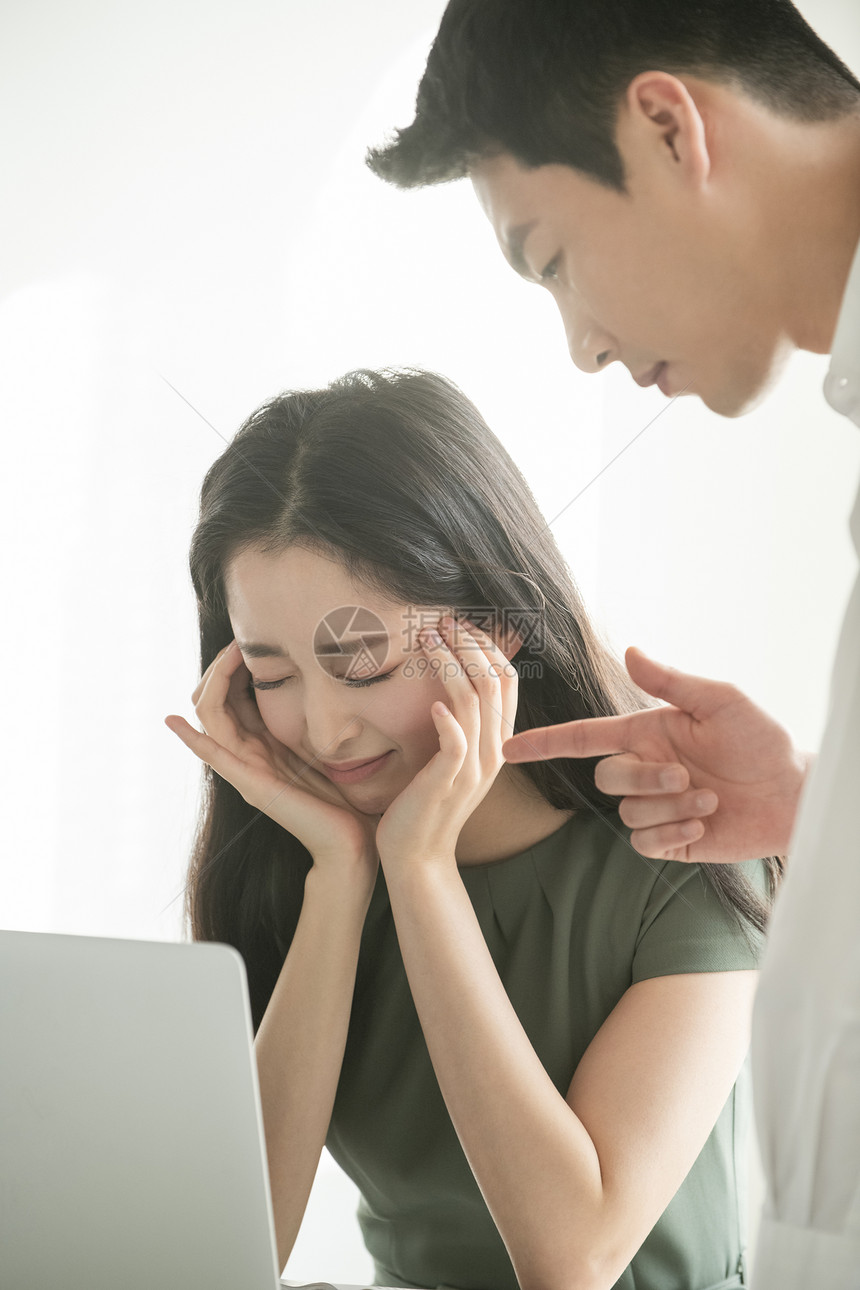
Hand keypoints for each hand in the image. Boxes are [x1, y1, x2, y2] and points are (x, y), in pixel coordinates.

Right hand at [165, 641, 377, 883]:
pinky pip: (215, 758)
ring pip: (210, 718)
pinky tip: (175, 723)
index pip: (231, 692)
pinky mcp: (253, 787)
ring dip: (214, 682)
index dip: (232, 663)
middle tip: (237, 640)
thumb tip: (323, 676)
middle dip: (220, 665)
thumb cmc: (345, 794)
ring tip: (230, 655)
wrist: (353, 839)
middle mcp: (247, 753)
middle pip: (213, 699)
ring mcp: (246, 770)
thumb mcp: (324, 742)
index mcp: (261, 741)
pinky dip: (192, 741)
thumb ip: (312, 717)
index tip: (248, 636)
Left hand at [375, 617, 518, 869]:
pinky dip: (447, 719)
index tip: (457, 622)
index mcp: (498, 741)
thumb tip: (452, 679)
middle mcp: (494, 751)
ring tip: (428, 640)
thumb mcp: (452, 755)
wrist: (418, 854)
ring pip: (475, 703)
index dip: (486, 645)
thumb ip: (460, 721)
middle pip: (495, 682)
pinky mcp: (449, 782)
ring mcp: (474, 768)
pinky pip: (457, 744)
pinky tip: (432, 702)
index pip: (507, 679)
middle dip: (470, 645)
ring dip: (451, 666)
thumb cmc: (426, 800)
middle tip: (441, 621)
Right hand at [502, 646, 808, 862]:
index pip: (583, 738)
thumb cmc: (762, 740)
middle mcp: (645, 769)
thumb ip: (671, 681)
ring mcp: (656, 807)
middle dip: (646, 781)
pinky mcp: (671, 841)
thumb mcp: (720, 700)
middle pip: (609, 778)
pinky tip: (703, 827)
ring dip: (672, 810)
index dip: (544, 742)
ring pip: (629, 814)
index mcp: (647, 733)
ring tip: (711, 801)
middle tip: (691, 778)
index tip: (507, 747)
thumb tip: (630, 650)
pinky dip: (673, 836)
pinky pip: (645, 844)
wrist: (793, 794)